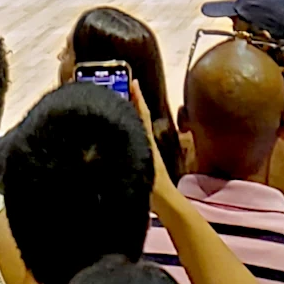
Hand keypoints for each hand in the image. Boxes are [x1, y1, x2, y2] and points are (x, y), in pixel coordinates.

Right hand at [130, 80, 174, 202]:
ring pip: (137, 124)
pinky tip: (122, 124)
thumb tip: (123, 150)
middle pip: (139, 115)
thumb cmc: (154, 189)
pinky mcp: (145, 155)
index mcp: (147, 142)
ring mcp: (146, 147)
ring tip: (118, 98)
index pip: (142, 115)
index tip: (134, 82)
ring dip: (130, 111)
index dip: (138, 98)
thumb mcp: (143, 173)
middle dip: (132, 99)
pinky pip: (136, 134)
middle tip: (121, 84)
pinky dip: (130, 125)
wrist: (165, 201)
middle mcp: (147, 141)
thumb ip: (137, 160)